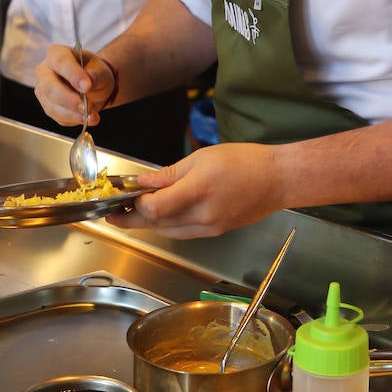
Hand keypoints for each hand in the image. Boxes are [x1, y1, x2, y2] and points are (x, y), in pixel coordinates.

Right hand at [34, 44, 114, 125]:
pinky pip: (57, 116)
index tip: (87, 86)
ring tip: (92, 116)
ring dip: (73, 114)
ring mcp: (43, 90)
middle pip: (49, 87)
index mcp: (56, 54)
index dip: (73, 74)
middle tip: (87, 107)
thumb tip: (90, 79)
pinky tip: (87, 118)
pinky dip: (74, 119)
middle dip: (69, 100)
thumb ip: (97, 73)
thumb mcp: (101, 70)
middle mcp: (44, 71)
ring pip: (52, 106)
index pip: (60, 62)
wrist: (92, 87)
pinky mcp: (47, 106)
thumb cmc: (93, 72)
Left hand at [105, 143, 281, 238]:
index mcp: (198, 191)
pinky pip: (183, 233)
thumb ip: (169, 174)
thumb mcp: (202, 158)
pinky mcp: (215, 232)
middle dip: (132, 219)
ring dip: (149, 224)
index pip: (154, 208)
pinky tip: (160, 216)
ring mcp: (210, 228)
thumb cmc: (245, 162)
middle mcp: (203, 215)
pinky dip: (167, 225)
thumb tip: (144, 182)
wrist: (277, 179)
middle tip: (114, 214)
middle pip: (157, 224)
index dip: (135, 204)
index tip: (125, 195)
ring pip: (168, 231)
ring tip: (133, 214)